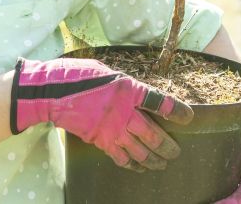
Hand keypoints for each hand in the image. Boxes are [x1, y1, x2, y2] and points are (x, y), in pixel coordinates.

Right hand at [11, 57, 193, 170]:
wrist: (52, 92)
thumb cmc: (78, 75)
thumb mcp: (107, 71)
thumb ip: (124, 86)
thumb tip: (135, 94)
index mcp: (128, 89)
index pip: (159, 102)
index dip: (175, 110)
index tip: (188, 117)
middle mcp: (124, 112)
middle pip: (153, 134)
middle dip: (167, 146)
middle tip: (176, 152)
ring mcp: (112, 129)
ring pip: (140, 151)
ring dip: (154, 159)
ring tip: (163, 164)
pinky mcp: (100, 141)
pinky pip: (121, 157)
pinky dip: (133, 164)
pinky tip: (140, 168)